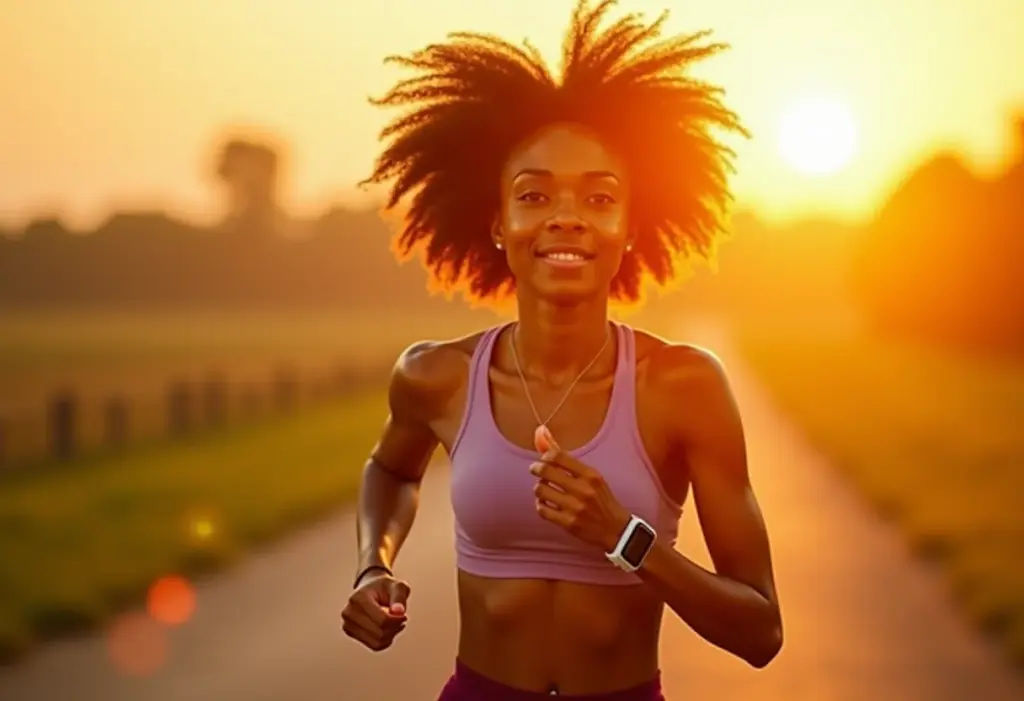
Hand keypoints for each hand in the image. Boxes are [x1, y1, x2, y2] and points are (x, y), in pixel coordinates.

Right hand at [340, 571, 410, 650]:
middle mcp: (349, 611)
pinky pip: (374, 645)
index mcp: (359, 597)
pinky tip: (388, 629)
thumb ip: (400, 597)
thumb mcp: (397, 586)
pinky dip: (385, 640)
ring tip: (394, 623)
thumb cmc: (384, 587)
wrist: (370, 588)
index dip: (397, 621)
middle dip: (395, 628)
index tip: (404, 615)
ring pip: (377, 642)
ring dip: (391, 635)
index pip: (382, 620)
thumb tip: (399, 612)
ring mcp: (347, 623)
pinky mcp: (350, 632)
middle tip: (401, 619)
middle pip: (380, 633)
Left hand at [530, 426, 630, 551]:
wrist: (615, 529)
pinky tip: (547, 504)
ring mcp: (575, 507)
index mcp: (591, 475)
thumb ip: (565, 458)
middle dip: (536, 469)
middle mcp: (583, 490)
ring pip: (540, 490)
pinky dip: (541, 505)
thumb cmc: (600, 499)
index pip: (558, 457)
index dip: (545, 456)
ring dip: (539, 489)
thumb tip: (541, 433)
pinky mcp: (568, 523)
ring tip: (544, 490)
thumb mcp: (590, 476)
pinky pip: (542, 510)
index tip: (543, 459)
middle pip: (546, 471)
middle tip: (535, 470)